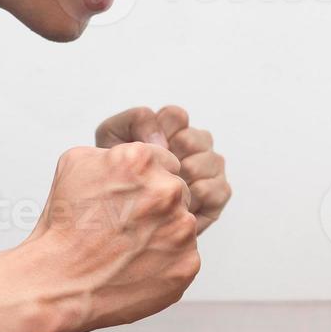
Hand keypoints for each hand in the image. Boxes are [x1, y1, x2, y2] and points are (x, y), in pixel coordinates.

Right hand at [24, 142, 200, 331]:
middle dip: (157, 204)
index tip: (128, 197)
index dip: (145, 180)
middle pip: (177, 190)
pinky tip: (138, 265)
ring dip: (163, 231)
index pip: (165, 160)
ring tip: (129, 247)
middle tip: (126, 225)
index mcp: (141, 161)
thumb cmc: (62, 229)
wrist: (58, 284)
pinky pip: (185, 255)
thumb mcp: (75, 165)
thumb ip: (113, 151)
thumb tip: (133, 152)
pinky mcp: (187, 263)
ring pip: (182, 223)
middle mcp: (167, 191)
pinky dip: (166, 261)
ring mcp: (181, 229)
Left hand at [96, 105, 231, 233]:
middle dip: (170, 158)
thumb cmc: (115, 174)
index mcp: (172, 128)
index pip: (176, 116)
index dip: (159, 133)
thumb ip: (135, 120)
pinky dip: (195, 197)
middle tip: (153, 176)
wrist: (116, 215)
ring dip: (183, 179)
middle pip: (194, 139)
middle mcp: (196, 144)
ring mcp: (210, 168)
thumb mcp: (112, 137)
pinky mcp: (218, 195)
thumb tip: (164, 141)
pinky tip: (177, 205)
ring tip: (163, 193)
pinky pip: (215, 189)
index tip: (144, 150)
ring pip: (209, 162)